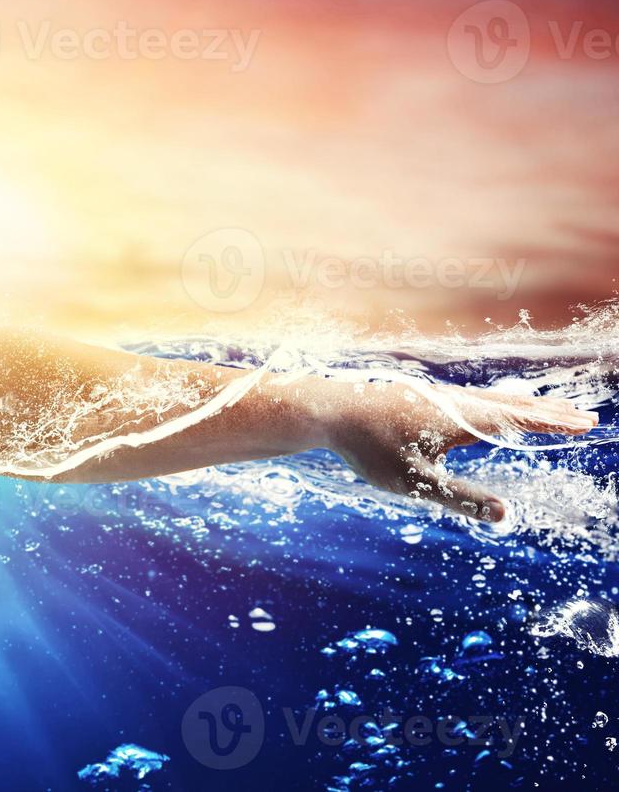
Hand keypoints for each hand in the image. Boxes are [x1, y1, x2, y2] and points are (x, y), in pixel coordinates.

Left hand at [326, 381, 597, 522]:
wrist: (326, 408)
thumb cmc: (369, 447)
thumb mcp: (417, 482)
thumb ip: (462, 500)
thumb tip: (507, 517)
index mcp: (460, 418)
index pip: (519, 419)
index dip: (553, 422)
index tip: (586, 421)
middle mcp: (453, 400)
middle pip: (510, 404)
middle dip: (546, 410)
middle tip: (582, 414)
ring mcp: (435, 394)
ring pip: (489, 398)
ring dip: (521, 403)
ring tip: (545, 407)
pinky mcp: (418, 395)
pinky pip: (468, 397)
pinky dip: (493, 401)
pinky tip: (487, 408)